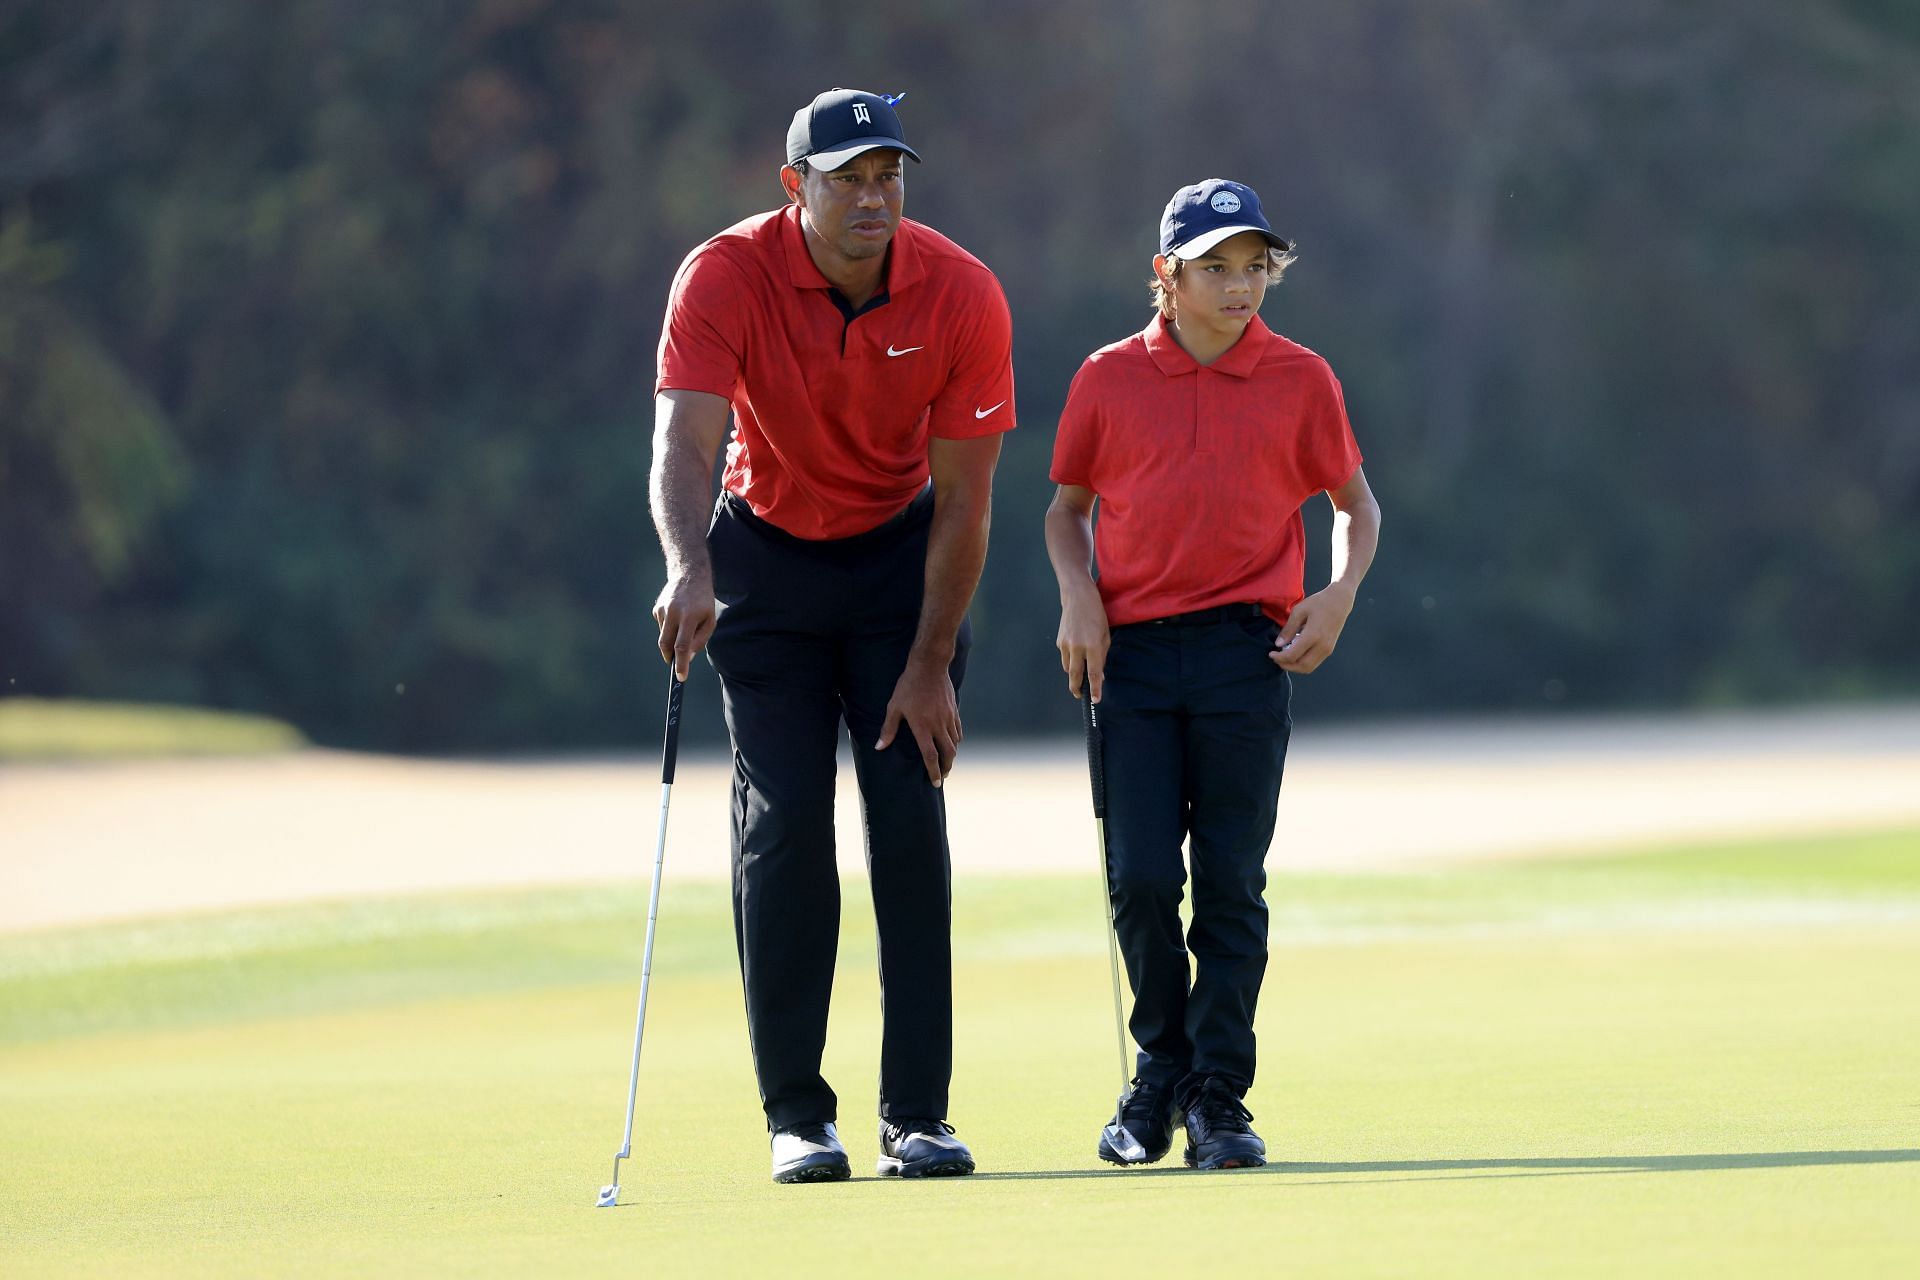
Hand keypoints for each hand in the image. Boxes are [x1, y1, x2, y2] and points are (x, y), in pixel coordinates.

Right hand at [652, 572, 715, 680]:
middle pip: (666, 644)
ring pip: (664, 636)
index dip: (681, 664)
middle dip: (669, 657)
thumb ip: (700, 639)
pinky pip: (662, 626)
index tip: (680, 677)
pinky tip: (677, 616)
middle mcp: (673, 613)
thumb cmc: (703, 601)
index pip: (682, 646)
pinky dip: (669, 627)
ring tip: (684, 625)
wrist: (689, 575)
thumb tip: (687, 657)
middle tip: (675, 663)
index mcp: (689, 617)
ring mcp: (662, 610)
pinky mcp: (656, 608)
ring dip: (672, 639)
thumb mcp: (710, 620)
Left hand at [877, 654, 961, 785]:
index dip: (933, 771)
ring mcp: (948, 718)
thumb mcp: (894, 707)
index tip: (936, 782)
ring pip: (955, 743)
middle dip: (946, 767)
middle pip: (948, 753)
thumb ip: (888, 729)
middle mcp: (938, 725)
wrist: (929, 666)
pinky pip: (958, 730)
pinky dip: (956, 740)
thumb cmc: (909, 686)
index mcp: (923, 727)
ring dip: (952, 755)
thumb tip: (879, 747)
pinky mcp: (954, 710)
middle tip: (943, 775)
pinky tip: (952, 742)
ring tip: (947, 761)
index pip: (930, 755)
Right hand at [1056, 586, 1110, 701]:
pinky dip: (1071, 659)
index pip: (1094, 673)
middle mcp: (1078, 647)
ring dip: (1074, 672)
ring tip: (1081, 668)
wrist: (1078, 598)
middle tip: (1081, 695)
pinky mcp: (1059, 642)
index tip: (1095, 700)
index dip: (1095, 689)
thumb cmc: (1096, 616)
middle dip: (1077, 689)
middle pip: (1075, 676)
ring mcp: (1066, 645)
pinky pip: (1065, 657)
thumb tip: (1099, 674)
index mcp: (1093, 646)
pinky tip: (1076, 650)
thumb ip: (1102, 657)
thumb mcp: (1105, 636)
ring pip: (1068, 668)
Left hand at [1274, 585, 1354, 674]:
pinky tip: (1295, 654)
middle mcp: (1322, 646)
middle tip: (1276, 659)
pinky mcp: (1330, 649)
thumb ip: (1288, 629)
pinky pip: (1315, 663)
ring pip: (1309, 668)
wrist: (1339, 601)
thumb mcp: (1299, 611)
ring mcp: (1328, 649)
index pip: (1293, 655)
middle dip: (1286, 666)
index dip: (1279, 658)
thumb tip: (1278, 645)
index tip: (1271, 654)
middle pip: (1302, 666)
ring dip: (1295, 667)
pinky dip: (1303, 663)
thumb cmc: (1318, 603)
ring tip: (1284, 658)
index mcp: (1313, 635)